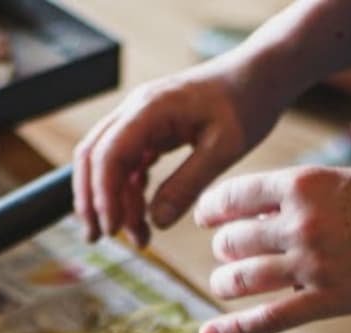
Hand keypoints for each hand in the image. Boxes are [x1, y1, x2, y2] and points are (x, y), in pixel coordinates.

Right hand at [73, 55, 290, 248]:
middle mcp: (136, 111)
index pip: (108, 154)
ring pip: (108, 163)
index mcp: (150, 109)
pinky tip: (145, 216)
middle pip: (93, 157)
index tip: (113, 230)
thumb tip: (155, 221)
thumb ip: (188, 185)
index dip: (104, 195)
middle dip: (91, 200)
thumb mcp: (224, 149)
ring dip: (114, 201)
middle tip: (98, 238)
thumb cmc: (245, 103)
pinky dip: (130, 192)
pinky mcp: (151, 132)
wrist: (258, 77)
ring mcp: (141, 120)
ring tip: (139, 238)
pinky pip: (128, 164)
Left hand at [194, 165, 350, 332]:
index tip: (207, 219)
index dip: (213, 210)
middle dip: (224, 249)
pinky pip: (267, 319)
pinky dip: (232, 330)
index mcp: (303, 184)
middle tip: (227, 254)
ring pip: (242, 278)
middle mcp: (300, 222)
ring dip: (226, 283)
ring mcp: (312, 264)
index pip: (233, 196)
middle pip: (233, 240)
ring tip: (225, 284)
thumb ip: (308, 193)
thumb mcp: (348, 179)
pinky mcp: (327, 301)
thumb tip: (271, 210)